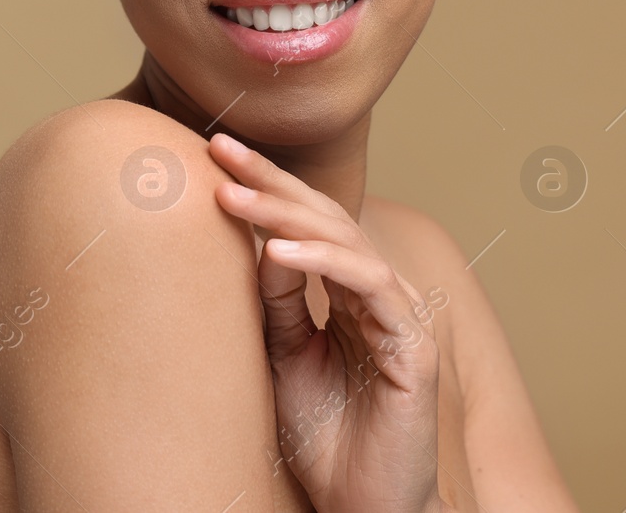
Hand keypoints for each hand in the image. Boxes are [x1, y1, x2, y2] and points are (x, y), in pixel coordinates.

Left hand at [210, 133, 442, 512]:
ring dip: (286, 213)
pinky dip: (325, 263)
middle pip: (325, 216)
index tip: (212, 152)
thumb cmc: (321, 436)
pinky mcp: (413, 347)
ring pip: (345, 241)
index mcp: (344, 292)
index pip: (303, 222)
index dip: (264, 184)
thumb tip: (261, 242)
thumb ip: (275, 302)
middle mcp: (376, 294)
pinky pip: (370, 287)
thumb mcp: (280, 356)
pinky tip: (280, 251)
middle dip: (270, 179)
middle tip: (219, 148)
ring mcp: (399, 316)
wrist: (359, 506)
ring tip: (234, 197)